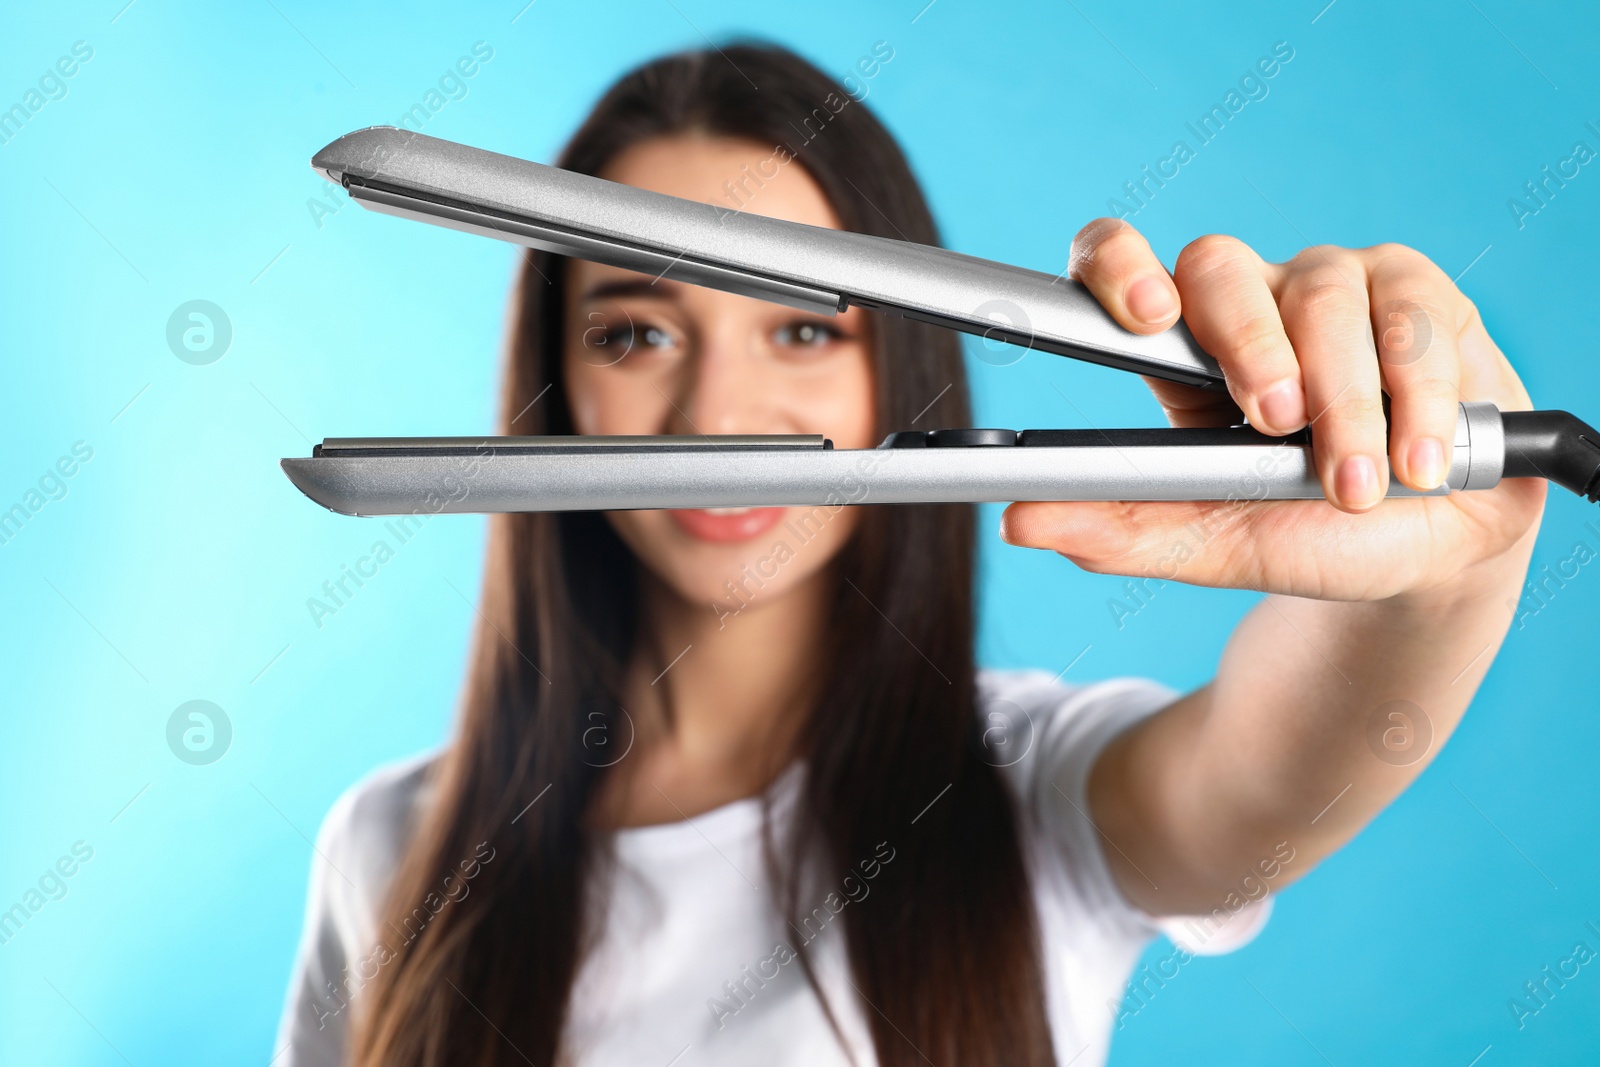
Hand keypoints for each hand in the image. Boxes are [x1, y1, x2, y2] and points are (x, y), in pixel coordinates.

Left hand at [1000, 219, 1545, 601]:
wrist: (1427, 555)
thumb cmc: (1308, 531)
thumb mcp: (1212, 543)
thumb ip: (1122, 532)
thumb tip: (1017, 523)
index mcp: (1178, 348)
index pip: (1121, 262)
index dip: (1120, 267)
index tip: (1142, 313)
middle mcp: (1247, 298)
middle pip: (1221, 268)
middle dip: (1251, 344)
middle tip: (1276, 422)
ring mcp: (1333, 285)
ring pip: (1325, 299)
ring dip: (1347, 403)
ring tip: (1356, 486)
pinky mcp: (1418, 294)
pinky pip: (1413, 319)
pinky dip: (1417, 400)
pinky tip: (1420, 462)